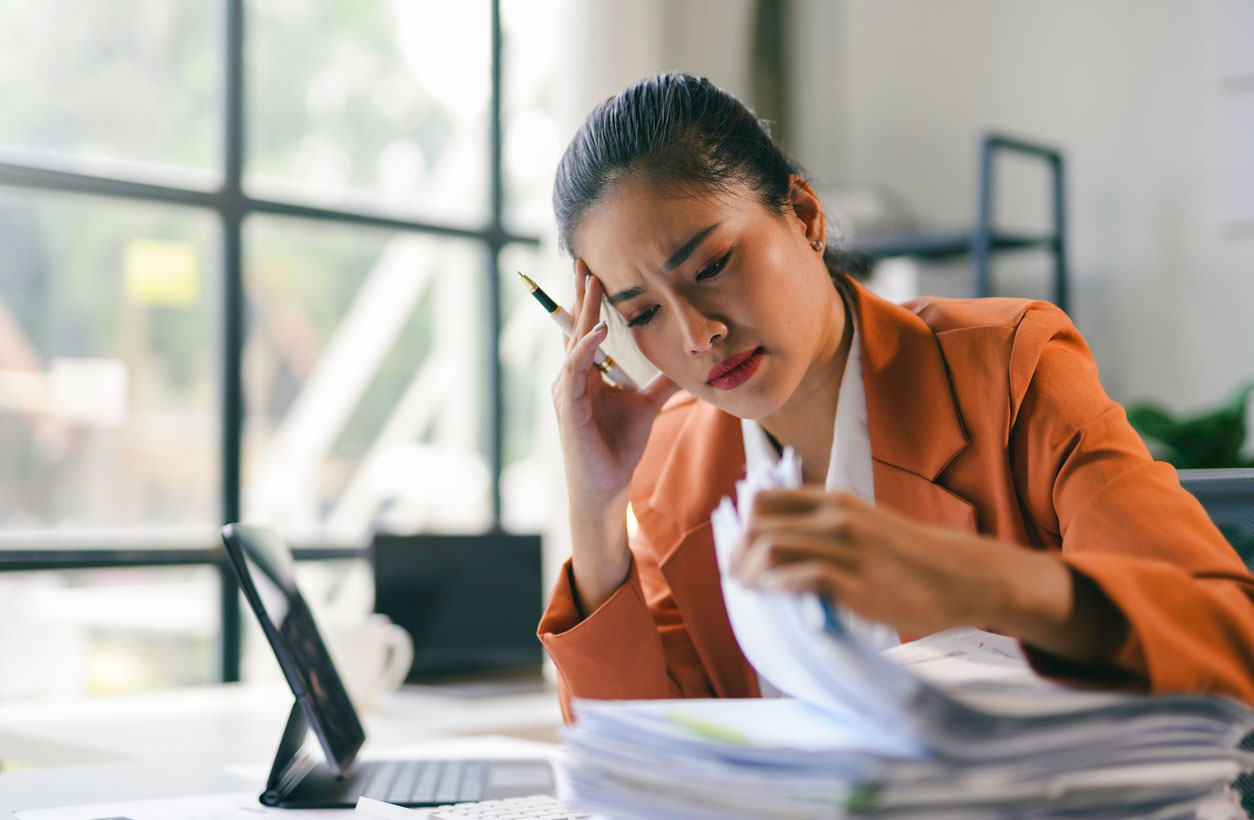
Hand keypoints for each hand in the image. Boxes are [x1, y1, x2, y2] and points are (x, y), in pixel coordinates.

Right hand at [552, 259, 678, 613]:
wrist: (607, 487)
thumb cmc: (619, 447)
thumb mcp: (647, 405)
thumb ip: (661, 382)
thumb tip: (686, 361)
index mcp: (587, 373)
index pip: (587, 328)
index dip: (591, 300)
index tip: (595, 268)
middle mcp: (571, 377)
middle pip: (575, 325)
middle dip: (580, 292)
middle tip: (583, 257)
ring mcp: (566, 390)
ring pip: (573, 341)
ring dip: (583, 311)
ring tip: (592, 282)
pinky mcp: (567, 406)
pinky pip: (574, 370)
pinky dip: (585, 349)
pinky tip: (599, 332)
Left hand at [729, 488, 1071, 639]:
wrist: (961, 576)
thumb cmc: (906, 556)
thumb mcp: (864, 524)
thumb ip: (824, 526)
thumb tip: (775, 542)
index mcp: (835, 501)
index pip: (766, 499)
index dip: (743, 524)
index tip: (740, 547)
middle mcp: (838, 519)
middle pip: (761, 525)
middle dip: (739, 552)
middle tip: (736, 575)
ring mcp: (848, 549)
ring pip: (775, 548)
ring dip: (752, 570)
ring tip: (750, 588)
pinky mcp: (858, 583)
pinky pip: (805, 577)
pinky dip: (781, 586)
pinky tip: (777, 596)